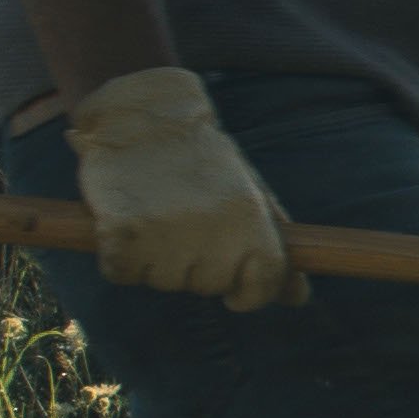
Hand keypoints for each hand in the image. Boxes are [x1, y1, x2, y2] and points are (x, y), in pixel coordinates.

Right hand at [60, 68, 303, 312]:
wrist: (145, 119)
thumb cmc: (202, 161)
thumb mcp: (250, 194)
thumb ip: (274, 246)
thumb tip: (298, 298)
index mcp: (250, 218)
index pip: (262, 284)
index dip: (251, 295)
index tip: (237, 294)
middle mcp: (212, 230)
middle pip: (208, 286)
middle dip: (196, 267)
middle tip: (186, 224)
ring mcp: (165, 234)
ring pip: (163, 281)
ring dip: (157, 260)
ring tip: (157, 214)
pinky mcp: (120, 234)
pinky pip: (122, 273)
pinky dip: (120, 258)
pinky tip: (127, 221)